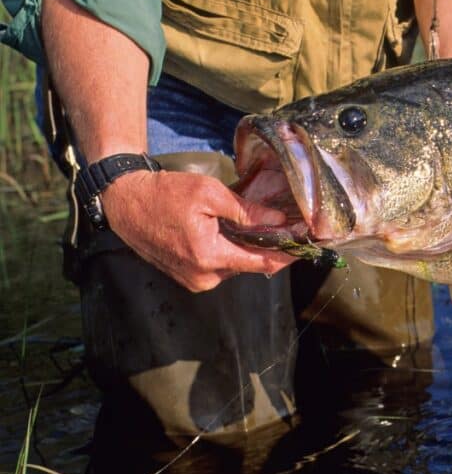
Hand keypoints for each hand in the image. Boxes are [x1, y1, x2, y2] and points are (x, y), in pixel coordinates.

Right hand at [101, 170, 296, 291]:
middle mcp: (203, 276)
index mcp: (210, 257)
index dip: (286, 255)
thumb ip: (246, 211)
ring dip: (242, 248)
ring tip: (245, 224)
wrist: (125, 202)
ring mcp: (193, 280)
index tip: (304, 247)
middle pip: (248, 264)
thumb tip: (278, 221)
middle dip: (263, 247)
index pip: (261, 263)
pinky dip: (225, 251)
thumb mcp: (209, 194)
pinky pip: (217, 266)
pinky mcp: (185, 277)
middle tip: (278, 225)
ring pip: (233, 265)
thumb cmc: (165, 194)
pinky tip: (223, 232)